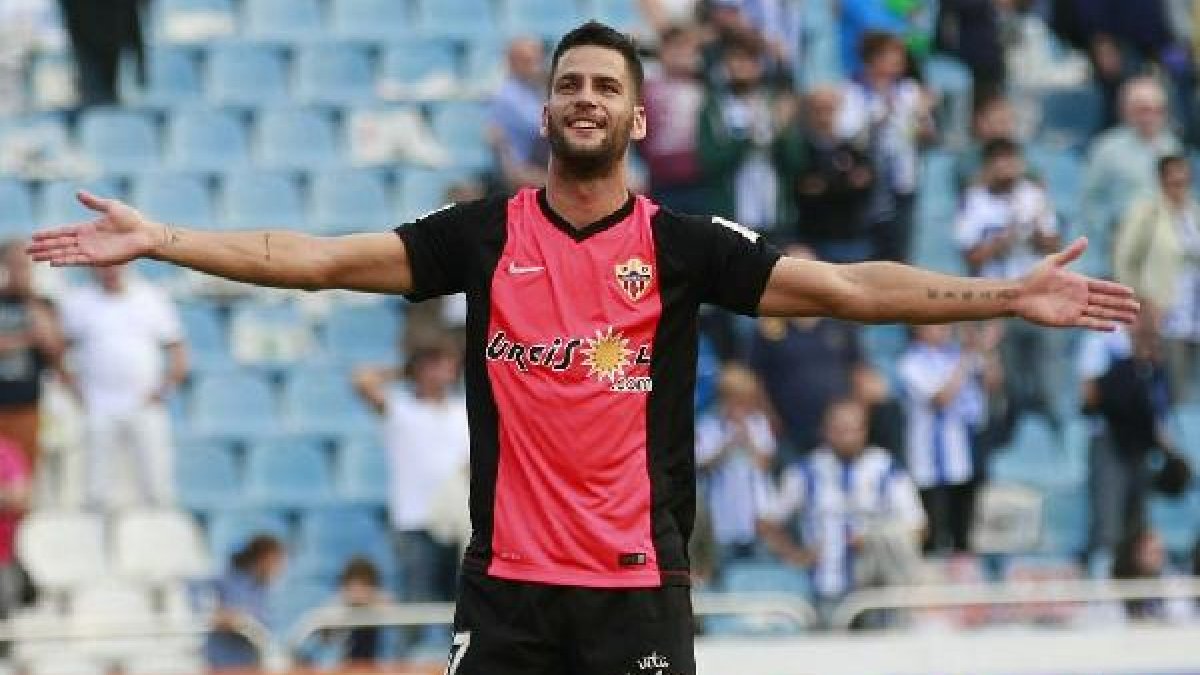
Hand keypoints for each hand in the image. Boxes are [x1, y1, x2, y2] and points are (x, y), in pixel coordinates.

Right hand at [27, 191, 160, 266]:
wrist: (146, 234)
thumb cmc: (133, 220)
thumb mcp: (111, 207)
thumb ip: (93, 202)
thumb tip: (78, 193)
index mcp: (88, 229)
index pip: (63, 232)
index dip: (49, 234)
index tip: (34, 236)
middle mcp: (87, 241)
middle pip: (60, 244)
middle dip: (44, 247)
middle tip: (27, 250)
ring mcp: (92, 251)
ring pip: (66, 253)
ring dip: (50, 255)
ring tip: (35, 258)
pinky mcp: (99, 259)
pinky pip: (78, 260)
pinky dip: (66, 261)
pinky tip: (53, 262)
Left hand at [1014, 237, 1138, 329]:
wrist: (1019, 294)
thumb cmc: (1033, 277)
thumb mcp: (1053, 262)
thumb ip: (1070, 253)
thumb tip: (1085, 239)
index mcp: (1079, 283)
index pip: (1103, 287)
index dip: (1117, 290)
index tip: (1131, 292)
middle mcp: (1080, 297)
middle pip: (1106, 301)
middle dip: (1122, 304)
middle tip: (1138, 308)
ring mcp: (1075, 309)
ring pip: (1101, 312)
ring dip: (1116, 315)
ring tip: (1131, 318)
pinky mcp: (1068, 320)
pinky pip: (1088, 322)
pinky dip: (1100, 324)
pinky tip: (1114, 327)